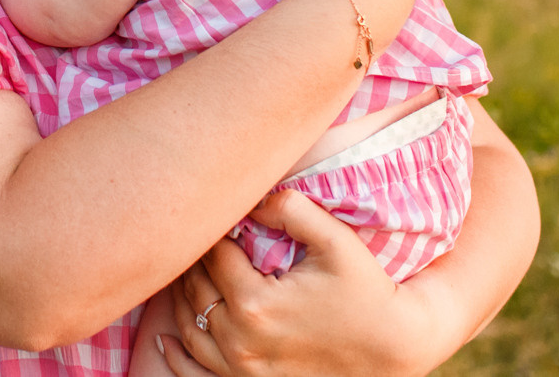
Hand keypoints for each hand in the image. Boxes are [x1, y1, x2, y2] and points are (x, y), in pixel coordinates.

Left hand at [161, 191, 435, 376]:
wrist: (393, 346)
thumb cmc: (366, 290)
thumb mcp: (336, 240)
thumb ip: (291, 208)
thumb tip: (252, 198)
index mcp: (254, 302)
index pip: (212, 254)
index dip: (215, 229)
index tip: (223, 214)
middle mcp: (240, 340)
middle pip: (195, 289)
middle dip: (196, 258)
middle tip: (204, 234)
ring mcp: (241, 368)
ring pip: (190, 327)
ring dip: (183, 297)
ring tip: (188, 270)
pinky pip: (197, 373)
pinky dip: (176, 357)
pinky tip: (164, 339)